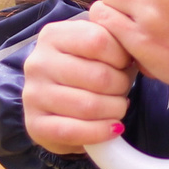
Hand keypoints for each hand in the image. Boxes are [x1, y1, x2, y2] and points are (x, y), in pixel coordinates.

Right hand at [22, 16, 137, 153]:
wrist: (61, 104)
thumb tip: (135, 51)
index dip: (121, 56)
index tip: (125, 64)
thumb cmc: (87, 70)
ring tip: (118, 107)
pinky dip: (100, 132)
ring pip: (88, 106)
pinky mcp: (34, 124)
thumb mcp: (98, 48)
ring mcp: (33, 94)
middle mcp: (38, 63)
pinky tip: (113, 128)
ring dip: (115, 110)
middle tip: (123, 89)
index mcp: (53, 35)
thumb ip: (114, 42)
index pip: (98, 40)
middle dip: (121, 87)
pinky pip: (73, 131)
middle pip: (98, 76)